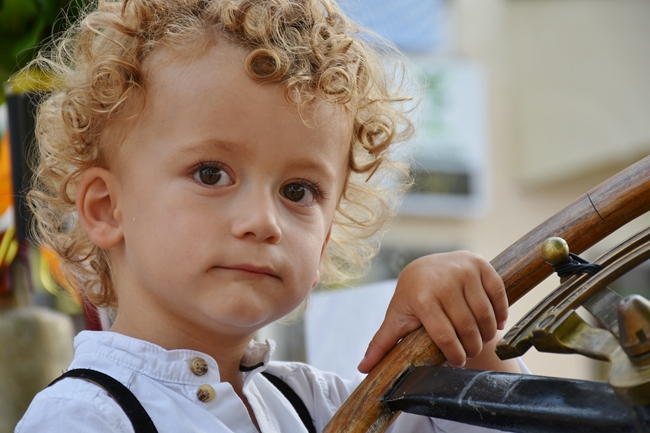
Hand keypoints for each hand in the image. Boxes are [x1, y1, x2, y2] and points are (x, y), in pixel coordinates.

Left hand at [357, 251, 507, 372]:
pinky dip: (501, 314)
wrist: (428, 265)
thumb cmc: (412, 296)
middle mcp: (442, 280)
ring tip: (481, 339)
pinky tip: (496, 323)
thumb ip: (382, 343)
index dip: (454, 354)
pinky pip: (498, 295)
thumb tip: (363, 368)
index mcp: (421, 296)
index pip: (445, 336)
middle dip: (472, 346)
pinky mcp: (480, 264)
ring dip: (488, 333)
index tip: (458, 361)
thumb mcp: (397, 317)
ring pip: (485, 314)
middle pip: (467, 327)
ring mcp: (463, 270)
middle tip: (470, 352)